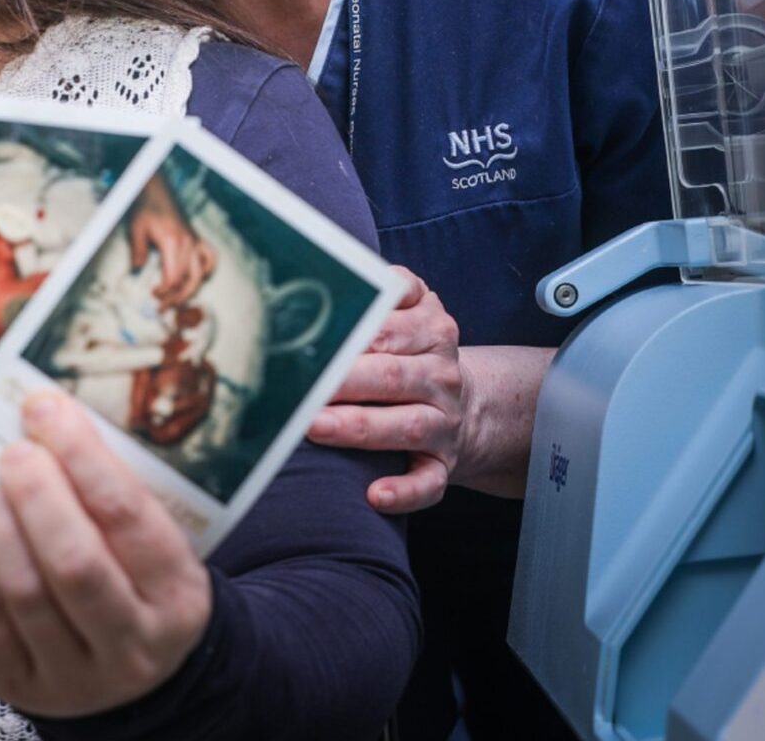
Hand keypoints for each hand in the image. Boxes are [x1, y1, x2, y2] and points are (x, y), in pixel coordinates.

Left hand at [0, 391, 212, 717]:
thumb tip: (46, 428)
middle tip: (16, 449)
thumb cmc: (139, 589)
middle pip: (75, 563)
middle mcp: (131, 647)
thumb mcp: (156, 547)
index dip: (84, 459)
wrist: (133, 678)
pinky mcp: (21, 685)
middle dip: (37, 494)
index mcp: (178, 600)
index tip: (50, 412)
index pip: (128, 518)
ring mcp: (74, 676)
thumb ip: (113, 498)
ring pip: (23, 591)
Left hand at [127, 179, 216, 306]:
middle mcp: (188, 244)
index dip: (165, 292)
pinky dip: (207, 270)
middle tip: (164, 308)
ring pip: (201, 274)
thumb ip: (138, 252)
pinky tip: (198, 278)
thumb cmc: (145, 209)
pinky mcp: (197, 239)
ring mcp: (195, 241)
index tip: (154, 295)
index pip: (173, 277)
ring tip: (179, 300)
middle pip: (189, 280)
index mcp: (173, 243)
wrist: (156, 192)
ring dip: (191, 290)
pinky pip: (209, 258)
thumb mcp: (136, 229)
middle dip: (177, 298)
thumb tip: (137, 270)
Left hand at [306, 271, 462, 512]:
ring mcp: (445, 422)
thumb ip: (381, 291)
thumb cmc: (413, 353)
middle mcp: (442, 374)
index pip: (390, 328)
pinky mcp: (443, 464)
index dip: (350, 335)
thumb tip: (326, 269)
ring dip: (359, 429)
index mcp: (433, 329)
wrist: (466, 403)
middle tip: (298, 388)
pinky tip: (373, 495)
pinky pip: (429, 483)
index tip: (311, 341)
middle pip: (392, 376)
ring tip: (315, 428)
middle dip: (344, 381)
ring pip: (406, 426)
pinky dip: (404, 491)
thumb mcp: (410, 311)